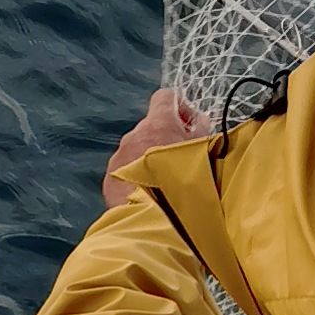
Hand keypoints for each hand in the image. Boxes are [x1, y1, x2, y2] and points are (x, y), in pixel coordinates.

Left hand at [102, 86, 205, 207]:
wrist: (153, 216)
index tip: (187, 125)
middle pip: (151, 126)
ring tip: (164, 180)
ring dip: (150, 157)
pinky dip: (136, 174)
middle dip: (165, 138)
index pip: (165, 97)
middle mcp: (135, 134)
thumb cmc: (183, 182)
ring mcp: (120, 154)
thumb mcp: (203, 152)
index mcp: (159, 123)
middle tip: (180, 158)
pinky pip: (125, 168)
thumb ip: (201, 131)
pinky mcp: (111, 175)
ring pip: (136, 148)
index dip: (178, 107)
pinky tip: (148, 191)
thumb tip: (199, 121)